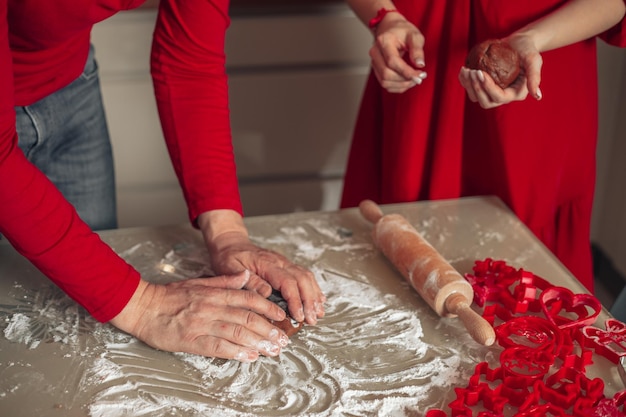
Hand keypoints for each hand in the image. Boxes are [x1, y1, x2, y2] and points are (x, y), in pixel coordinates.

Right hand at [110, 271, 290, 361]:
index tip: (281, 316)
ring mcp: (202, 324)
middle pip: (247, 318)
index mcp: (214, 293)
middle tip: (283, 339)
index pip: (248, 298)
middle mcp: (211, 307)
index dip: (268, 307)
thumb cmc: (170, 296)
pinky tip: (249, 357)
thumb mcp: (199, 282)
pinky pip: (218, 347)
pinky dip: (236, 352)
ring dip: (258, 343)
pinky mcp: (191, 340)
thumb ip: (224, 281)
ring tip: (272, 350)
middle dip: (269, 329)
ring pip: (237, 333)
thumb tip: (245, 275)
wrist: (142, 306)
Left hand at [198, 210, 325, 325]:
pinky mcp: (286, 266)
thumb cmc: (229, 257)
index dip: (296, 300)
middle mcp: (280, 262)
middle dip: (310, 301)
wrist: (230, 243)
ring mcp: (284, 263)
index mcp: (267, 264)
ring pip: (306, 277)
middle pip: (302, 279)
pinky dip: (313, 288)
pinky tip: (317, 299)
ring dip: (314, 295)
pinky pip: (304, 275)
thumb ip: (249, 281)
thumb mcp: (231, 269)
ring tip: (318, 312)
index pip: (288, 282)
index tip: (299, 316)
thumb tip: (267, 293)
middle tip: (312, 319)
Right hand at [370, 12, 427, 92]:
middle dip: (405, 79)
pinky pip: (385, 84)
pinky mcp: (377, 70)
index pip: (392, 61)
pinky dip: (398, 86)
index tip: (420, 76)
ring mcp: (374, 62)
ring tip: (414, 79)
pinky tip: (407, 81)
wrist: (390, 29)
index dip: (406, 72)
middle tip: (420, 77)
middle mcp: (375, 52)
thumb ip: (417, 49)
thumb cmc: (403, 31)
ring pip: (385, 82)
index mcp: (384, 41)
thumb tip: (420, 64)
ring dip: (402, 85)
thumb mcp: (414, 35)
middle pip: (386, 74)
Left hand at [458, 34, 542, 108]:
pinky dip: (464, 81)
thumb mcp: (534, 60)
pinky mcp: (483, 85)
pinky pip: (471, 89)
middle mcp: (503, 96)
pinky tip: (463, 70)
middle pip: (485, 102)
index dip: (488, 88)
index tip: (481, 73)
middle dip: (476, 88)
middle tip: (471, 72)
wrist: (518, 42)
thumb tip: (537, 96)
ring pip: (475, 97)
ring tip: (465, 70)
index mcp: (516, 93)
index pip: (500, 97)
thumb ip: (535, 77)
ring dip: (468, 86)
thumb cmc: (528, 49)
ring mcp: (492, 92)